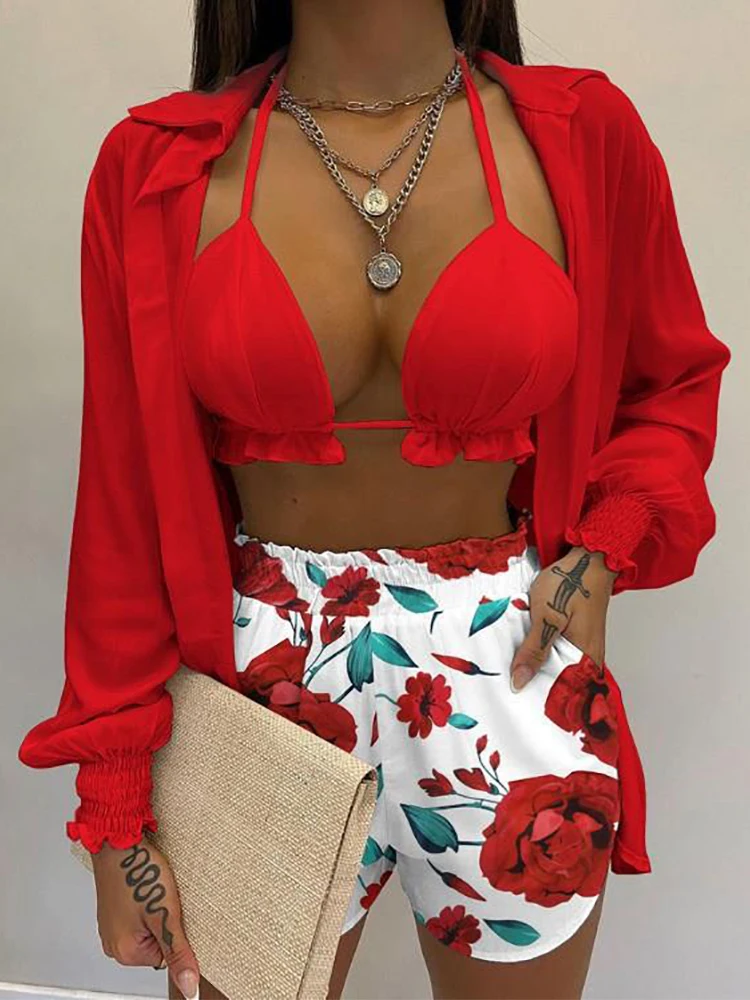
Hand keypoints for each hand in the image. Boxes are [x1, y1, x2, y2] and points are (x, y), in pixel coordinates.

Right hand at [91, 837, 200, 998]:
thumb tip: (189, 986)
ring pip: (149, 927)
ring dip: (156, 911)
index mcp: (126, 952)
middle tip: (163, 899)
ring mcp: (112, 925)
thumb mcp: (166, 915)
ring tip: (154, 891)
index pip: (167, 957)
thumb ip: (178, 953)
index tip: (172, 912)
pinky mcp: (115, 910)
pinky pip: (139, 915)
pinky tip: (147, 886)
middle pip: (157, 943)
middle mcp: (114, 943)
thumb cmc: (139, 872)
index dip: (175, 932)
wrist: (118, 840)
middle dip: (165, 922)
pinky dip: (147, 902)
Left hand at [509, 545, 617, 691]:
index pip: (564, 695)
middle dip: (534, 686)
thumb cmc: (571, 583)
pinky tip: (523, 653)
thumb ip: (534, 650)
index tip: (515, 705)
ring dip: (535, 668)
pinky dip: (540, 653)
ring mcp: (580, 647)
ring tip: (511, 674)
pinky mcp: (573, 637)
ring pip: (554, 668)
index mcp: (586, 659)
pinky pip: (555, 653)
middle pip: (558, 683)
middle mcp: (587, 658)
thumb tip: (520, 681)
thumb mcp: (547, 617)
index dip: (540, 701)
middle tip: (507, 689)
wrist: (586, 559)